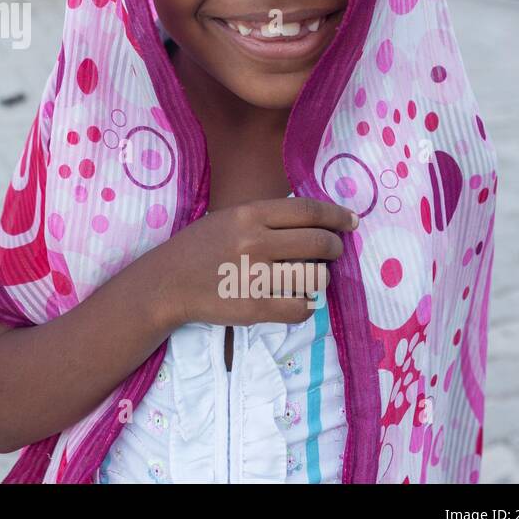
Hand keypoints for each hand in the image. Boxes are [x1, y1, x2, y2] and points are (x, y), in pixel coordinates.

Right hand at [160, 197, 353, 328]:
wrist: (167, 282)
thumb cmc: (200, 247)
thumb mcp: (229, 218)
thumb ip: (267, 216)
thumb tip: (317, 220)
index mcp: (250, 214)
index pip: (309, 211)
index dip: (337, 215)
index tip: (351, 221)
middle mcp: (255, 241)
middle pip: (320, 243)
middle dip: (335, 248)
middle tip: (332, 252)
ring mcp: (256, 276)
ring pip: (316, 277)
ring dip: (320, 277)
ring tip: (309, 276)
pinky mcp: (255, 307)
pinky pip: (302, 307)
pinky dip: (306, 304)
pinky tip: (295, 299)